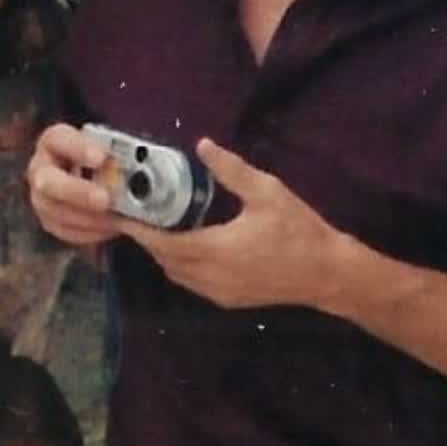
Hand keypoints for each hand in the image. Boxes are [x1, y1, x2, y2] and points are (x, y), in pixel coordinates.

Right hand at [25, 123, 123, 246]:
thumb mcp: (115, 150)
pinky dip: (90, 232)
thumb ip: (124, 155)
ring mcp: (42, 197)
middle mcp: (42, 168)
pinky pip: (65, 230)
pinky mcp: (50, 221)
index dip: (78, 148)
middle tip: (106, 199)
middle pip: (47, 181)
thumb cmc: (109, 160)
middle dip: (78, 192)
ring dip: (88, 217)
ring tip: (117, 218)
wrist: (103, 181)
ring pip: (55, 211)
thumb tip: (142, 167)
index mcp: (55, 141)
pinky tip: (110, 227)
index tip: (102, 158)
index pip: (58, 139)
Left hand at [118, 138, 348, 308]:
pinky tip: (184, 245)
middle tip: (134, 214)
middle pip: (164, 260)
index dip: (138, 230)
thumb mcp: (267, 192)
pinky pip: (192, 284)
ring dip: (163, 254)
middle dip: (147, 239)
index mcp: (216, 250)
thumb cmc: (298, 230)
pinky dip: (180, 266)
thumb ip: (231, 170)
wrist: (328, 274)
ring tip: (155, 226)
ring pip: (176, 275)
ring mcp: (218, 293)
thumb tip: (202, 145)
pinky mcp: (228, 301)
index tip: (118, 214)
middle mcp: (211, 277)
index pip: (163, 244)